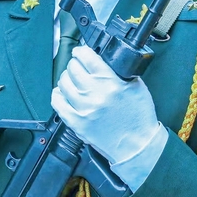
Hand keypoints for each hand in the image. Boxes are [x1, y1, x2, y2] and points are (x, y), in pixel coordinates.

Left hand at [52, 45, 164, 166]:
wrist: (137, 145)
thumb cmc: (138, 117)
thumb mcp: (136, 86)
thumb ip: (120, 71)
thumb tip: (103, 60)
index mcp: (111, 83)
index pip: (87, 57)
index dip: (82, 51)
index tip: (81, 52)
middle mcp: (95, 94)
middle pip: (73, 68)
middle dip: (75, 63)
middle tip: (79, 65)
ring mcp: (83, 109)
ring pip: (63, 83)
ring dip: (67, 77)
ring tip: (72, 79)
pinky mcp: (76, 122)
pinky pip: (58, 103)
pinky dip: (58, 94)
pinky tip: (64, 93)